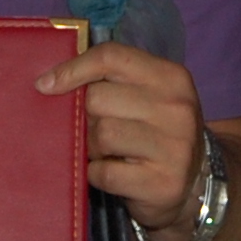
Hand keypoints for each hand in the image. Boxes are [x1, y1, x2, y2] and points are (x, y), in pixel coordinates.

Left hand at [35, 40, 205, 240]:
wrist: (195, 184)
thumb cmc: (156, 133)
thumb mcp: (145, 96)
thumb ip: (110, 81)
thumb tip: (48, 82)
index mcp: (171, 77)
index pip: (111, 57)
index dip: (73, 68)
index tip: (46, 85)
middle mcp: (177, 108)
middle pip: (98, 98)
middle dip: (86, 117)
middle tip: (97, 130)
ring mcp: (174, 147)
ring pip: (101, 134)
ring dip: (92, 147)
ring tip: (106, 152)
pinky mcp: (162, 183)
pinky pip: (104, 172)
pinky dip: (96, 174)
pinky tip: (110, 172)